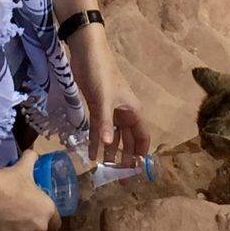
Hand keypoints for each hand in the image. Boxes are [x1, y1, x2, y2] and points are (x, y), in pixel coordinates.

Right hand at [0, 148, 59, 230]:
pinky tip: (0, 221)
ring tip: (9, 214)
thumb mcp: (24, 166)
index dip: (50, 216)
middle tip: (22, 208)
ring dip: (20, 227)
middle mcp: (39, 226)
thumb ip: (32, 158)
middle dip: (32, 220)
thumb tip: (33, 153)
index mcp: (48, 210)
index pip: (56, 221)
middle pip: (39, 226)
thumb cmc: (11, 180)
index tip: (40, 210)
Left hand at [66, 25, 150, 165]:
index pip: (142, 137)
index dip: (140, 154)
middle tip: (118, 178)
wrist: (87, 52)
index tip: (136, 172)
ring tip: (103, 170)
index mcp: (133, 110)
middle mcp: (125, 112)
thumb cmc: (101, 73)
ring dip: (110, 152)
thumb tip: (109, 147)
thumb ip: (105, 123)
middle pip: (129, 140)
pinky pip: (100, 128)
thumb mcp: (103, 99)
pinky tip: (90, 153)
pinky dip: (96, 140)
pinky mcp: (98, 106)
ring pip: (114, 136)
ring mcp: (111, 110)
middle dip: (125, 158)